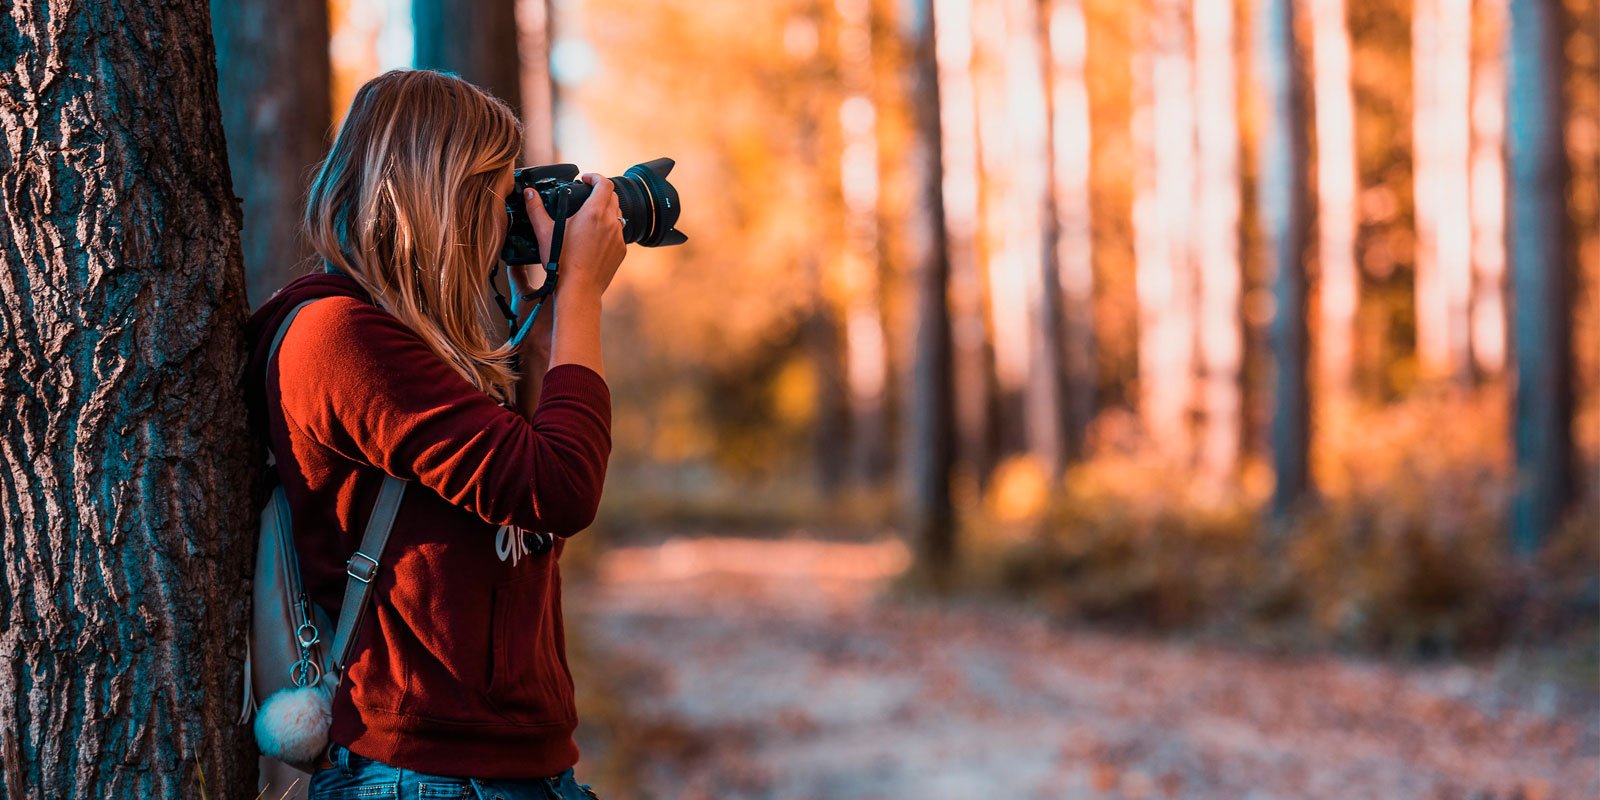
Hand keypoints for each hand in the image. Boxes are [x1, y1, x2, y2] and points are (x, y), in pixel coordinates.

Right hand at [521, 173, 625, 301]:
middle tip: (586, 196)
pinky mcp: (620, 251)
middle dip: (600, 192)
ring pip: (617, 215)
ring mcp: (618, 237)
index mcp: (594, 212)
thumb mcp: (545, 233)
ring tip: (589, 216)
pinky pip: (618, 233)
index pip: (605, 184)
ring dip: (606, 210)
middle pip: (612, 197)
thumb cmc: (561, 263)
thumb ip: (536, 209)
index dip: (595, 177)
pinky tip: (594, 237)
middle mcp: (611, 222)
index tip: (585, 179)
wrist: (579, 290)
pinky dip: (609, 229)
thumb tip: (529, 193)